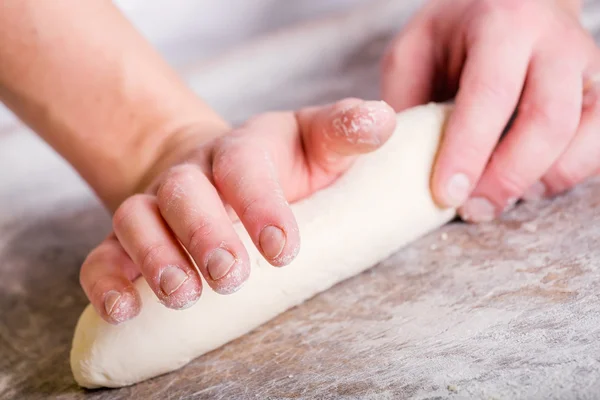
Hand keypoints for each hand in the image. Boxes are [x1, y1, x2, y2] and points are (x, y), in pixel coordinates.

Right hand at [80, 99, 395, 323]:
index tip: (284, 249)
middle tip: (230, 276)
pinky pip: (102, 257)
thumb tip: (382, 121)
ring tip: (183, 295)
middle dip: (204, 235)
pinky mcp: (127, 241)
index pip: (243, 168)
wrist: (211, 170)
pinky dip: (107, 283)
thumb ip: (344, 132)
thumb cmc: (276, 164)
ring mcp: (154, 207)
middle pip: (183, 194)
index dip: (260, 205)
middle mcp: (191, 176)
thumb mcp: (314, 142)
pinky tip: (125, 311)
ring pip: (136, 221)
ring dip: (155, 258)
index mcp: (239, 152)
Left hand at [381, 0, 599, 221]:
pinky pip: (596, 147)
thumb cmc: (456, 33)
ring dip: (537, 183)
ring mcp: (586, 69)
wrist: (512, 2)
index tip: (445, 194)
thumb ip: (408, 98)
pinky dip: (562, 177)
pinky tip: (527, 186)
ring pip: (581, 139)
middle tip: (471, 209)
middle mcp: (555, 44)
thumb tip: (403, 162)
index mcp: (503, 24)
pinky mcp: (599, 95)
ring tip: (494, 200)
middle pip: (547, 122)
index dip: (468, 151)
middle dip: (505, 178)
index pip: (490, 94)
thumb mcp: (414, 49)